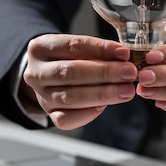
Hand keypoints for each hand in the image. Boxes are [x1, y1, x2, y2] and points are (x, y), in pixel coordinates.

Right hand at [22, 34, 136, 129]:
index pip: (72, 45)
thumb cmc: (68, 58)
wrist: (49, 74)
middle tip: (129, 73)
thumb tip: (123, 57)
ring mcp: (41, 96)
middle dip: (104, 73)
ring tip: (126, 90)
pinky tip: (104, 106)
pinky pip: (66, 119)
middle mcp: (35, 73)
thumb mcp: (77, 47)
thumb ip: (97, 51)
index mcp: (39, 48)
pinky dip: (87, 114)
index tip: (124, 53)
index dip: (100, 49)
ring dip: (103, 94)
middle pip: (70, 72)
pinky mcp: (49, 114)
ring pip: (70, 97)